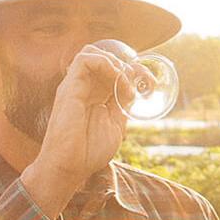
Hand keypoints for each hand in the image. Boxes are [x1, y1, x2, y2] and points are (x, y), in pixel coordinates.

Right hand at [37, 40, 139, 185]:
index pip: (113, 71)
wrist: (68, 167)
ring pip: (93, 53)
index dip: (134, 71)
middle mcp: (84, 87)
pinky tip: (116, 80)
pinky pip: (84, 59)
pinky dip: (105, 63)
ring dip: (115, 62)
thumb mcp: (115, 126)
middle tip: (143, 80)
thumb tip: (136, 91)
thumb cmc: (88, 152)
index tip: (151, 82)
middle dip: (128, 63)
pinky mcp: (69, 88)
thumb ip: (123, 107)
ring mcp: (75, 86)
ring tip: (126, 82)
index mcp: (95, 96)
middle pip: (105, 58)